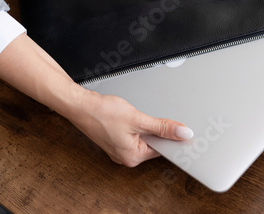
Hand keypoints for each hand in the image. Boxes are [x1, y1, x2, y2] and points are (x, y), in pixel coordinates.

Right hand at [70, 90, 193, 166]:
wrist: (81, 105)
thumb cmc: (102, 113)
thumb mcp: (138, 119)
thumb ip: (163, 127)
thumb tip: (183, 133)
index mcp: (133, 157)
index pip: (162, 149)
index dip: (171, 136)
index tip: (178, 127)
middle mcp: (125, 157)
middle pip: (152, 143)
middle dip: (156, 130)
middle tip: (151, 116)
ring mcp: (119, 149)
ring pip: (142, 138)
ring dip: (145, 126)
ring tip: (134, 115)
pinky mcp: (115, 140)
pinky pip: (133, 135)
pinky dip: (135, 125)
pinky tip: (129, 116)